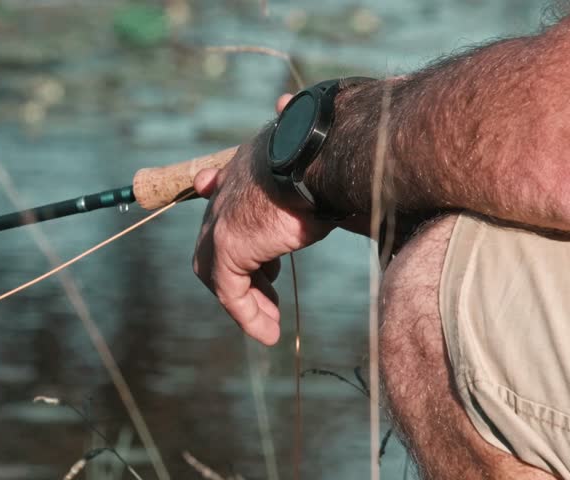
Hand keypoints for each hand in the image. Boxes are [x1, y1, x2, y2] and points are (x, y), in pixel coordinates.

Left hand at [192, 95, 334, 344]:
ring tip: (271, 323)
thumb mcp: (324, 172)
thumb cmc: (339, 159)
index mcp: (248, 166)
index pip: (225, 198)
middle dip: (243, 272)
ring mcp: (222, 217)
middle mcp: (228, 188)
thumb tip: (352, 193)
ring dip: (246, 300)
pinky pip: (230, 291)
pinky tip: (268, 333)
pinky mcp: (228, 245)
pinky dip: (247, 315)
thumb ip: (321, 186)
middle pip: (218, 241)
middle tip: (270, 293)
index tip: (262, 258)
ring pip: (218, 271)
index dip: (237, 230)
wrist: (327, 155)